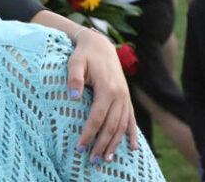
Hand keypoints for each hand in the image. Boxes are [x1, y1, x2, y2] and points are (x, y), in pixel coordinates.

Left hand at [67, 29, 137, 161]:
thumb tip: (73, 98)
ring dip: (115, 143)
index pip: (97, 118)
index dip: (89, 134)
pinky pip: (131, 119)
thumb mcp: (74, 62)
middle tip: (91, 160)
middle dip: (101, 144)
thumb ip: (73, 78)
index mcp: (107, 89)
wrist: (100, 44)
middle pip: (111, 126)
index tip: (80, 147)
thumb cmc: (83, 54)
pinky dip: (131, 134)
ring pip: (122, 125)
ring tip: (106, 159)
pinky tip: (131, 147)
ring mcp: (125, 97)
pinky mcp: (126, 97)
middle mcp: (120, 95)